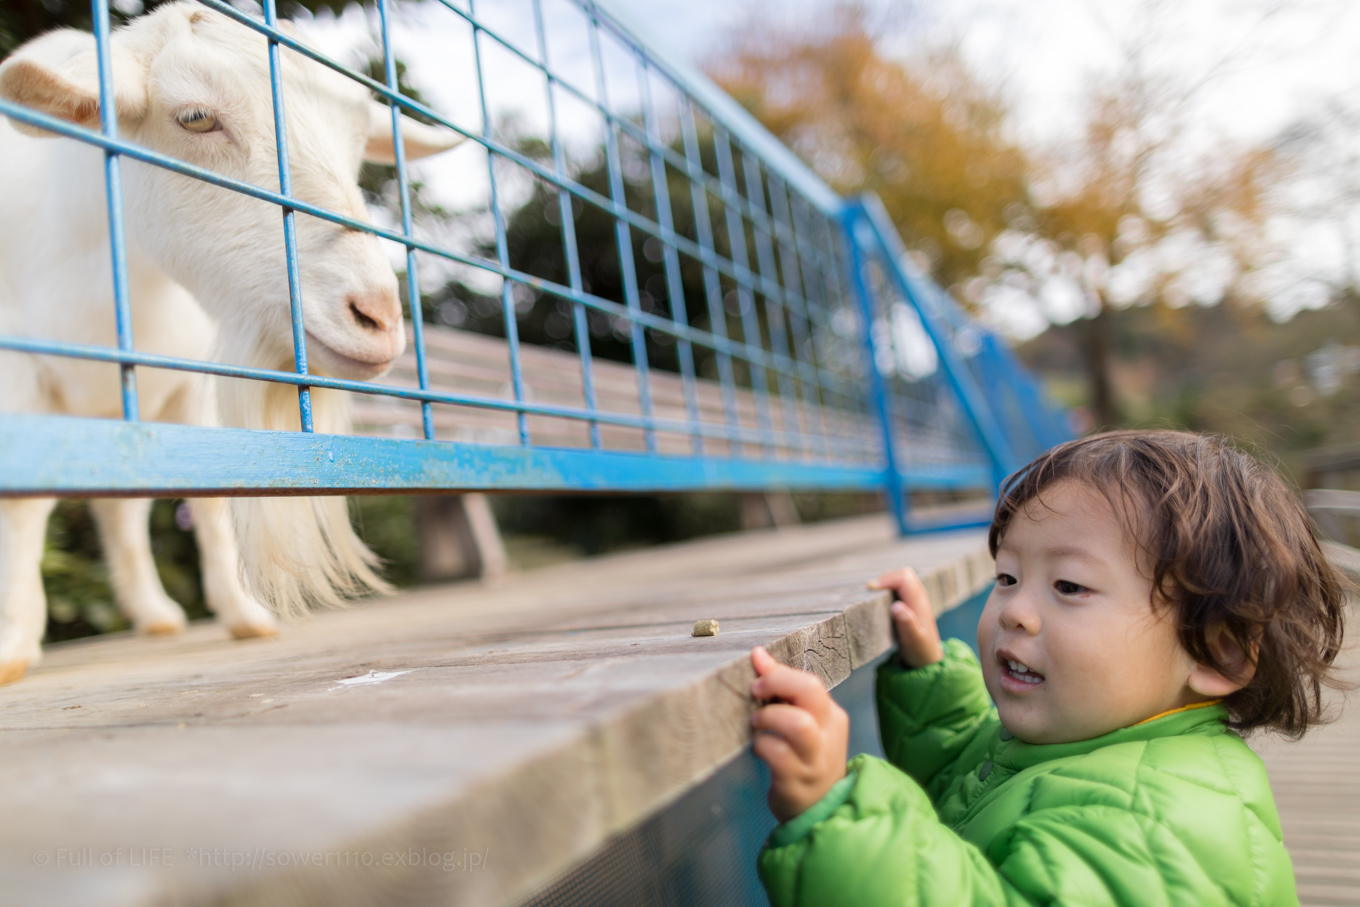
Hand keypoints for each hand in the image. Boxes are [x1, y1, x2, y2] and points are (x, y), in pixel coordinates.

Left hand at [749, 645, 848, 822]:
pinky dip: (762, 746)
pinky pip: (778, 755)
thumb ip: (782, 689)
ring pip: (798, 724)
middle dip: (775, 684)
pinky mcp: (798, 782)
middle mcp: (828, 735)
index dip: (779, 673)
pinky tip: (758, 748)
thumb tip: (759, 654)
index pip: (811, 682)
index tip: (757, 675)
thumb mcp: (801, 721)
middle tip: (754, 694)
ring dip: (768, 717)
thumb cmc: (803, 759)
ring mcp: (815, 760)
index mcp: (831, 716)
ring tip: (756, 724)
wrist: (819, 812)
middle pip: (809, 693)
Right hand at [868, 567, 943, 667]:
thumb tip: (897, 606)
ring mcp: (918, 599)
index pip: (904, 578)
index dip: (886, 579)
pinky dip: (890, 586)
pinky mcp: (914, 603)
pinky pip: (902, 586)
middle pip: (905, 573)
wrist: (928, 659)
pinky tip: (882, 598)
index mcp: (919, 604)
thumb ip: (907, 624)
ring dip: (888, 581)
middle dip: (886, 577)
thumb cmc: (919, 651)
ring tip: (874, 593)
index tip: (870, 588)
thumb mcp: (912, 641)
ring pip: (904, 578)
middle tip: (871, 591)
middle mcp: (920, 598)